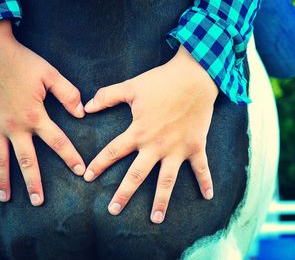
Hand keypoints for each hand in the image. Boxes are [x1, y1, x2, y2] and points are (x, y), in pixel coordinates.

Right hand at [0, 20, 85, 205]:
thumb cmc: (22, 61)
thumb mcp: (50, 74)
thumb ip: (68, 94)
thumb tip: (82, 112)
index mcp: (35, 117)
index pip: (58, 142)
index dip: (70, 157)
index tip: (80, 172)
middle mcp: (14, 127)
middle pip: (26, 161)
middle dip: (33, 183)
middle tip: (38, 202)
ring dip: (2, 180)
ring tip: (4, 198)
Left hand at [83, 45, 217, 222]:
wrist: (194, 76)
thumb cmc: (160, 81)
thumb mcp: (131, 87)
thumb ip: (107, 97)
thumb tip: (85, 106)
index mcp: (138, 132)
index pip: (113, 152)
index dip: (99, 164)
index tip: (87, 177)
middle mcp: (156, 146)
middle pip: (136, 175)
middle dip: (123, 194)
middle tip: (113, 210)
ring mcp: (177, 149)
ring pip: (167, 181)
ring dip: (161, 201)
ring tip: (155, 219)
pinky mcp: (196, 146)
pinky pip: (202, 168)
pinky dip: (206, 182)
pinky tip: (208, 197)